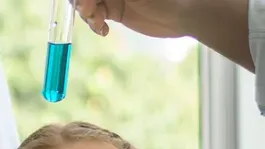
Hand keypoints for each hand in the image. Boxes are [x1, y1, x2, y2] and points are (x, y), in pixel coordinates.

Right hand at [73, 0, 199, 38]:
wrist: (181, 15)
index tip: (86, 4)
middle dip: (83, 3)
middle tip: (90, 13)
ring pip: (87, 5)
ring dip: (88, 15)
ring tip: (99, 23)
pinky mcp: (115, 12)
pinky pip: (96, 18)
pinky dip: (95, 25)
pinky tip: (104, 31)